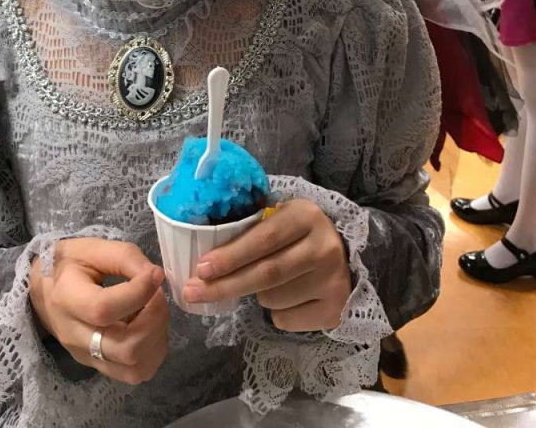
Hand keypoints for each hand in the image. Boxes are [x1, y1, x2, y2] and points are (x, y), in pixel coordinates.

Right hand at [29, 238, 168, 384]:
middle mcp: (74, 336)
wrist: (42, 288)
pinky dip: (151, 352)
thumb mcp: (92, 248)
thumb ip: (126, 257)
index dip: (139, 293)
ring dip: (156, 339)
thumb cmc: (67, 263)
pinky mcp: (95, 365)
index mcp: (67, 298)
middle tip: (157, 294)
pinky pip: (133, 373)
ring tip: (153, 312)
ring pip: (134, 369)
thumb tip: (156, 277)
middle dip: (154, 320)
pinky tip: (147, 327)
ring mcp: (85, 356)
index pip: (104, 309)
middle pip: (125, 349)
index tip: (155, 274)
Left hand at [182, 199, 351, 331]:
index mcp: (305, 216)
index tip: (200, 268)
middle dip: (224, 284)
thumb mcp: (280, 217)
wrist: (343, 254)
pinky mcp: (335, 309)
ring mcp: (332, 281)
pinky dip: (275, 312)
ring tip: (267, 281)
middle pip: (266, 274)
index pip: (263, 239)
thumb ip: (251, 228)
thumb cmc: (298, 233)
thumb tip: (202, 252)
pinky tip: (288, 296)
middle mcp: (324, 248)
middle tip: (192, 292)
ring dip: (256, 295)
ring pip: (272, 299)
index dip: (230, 256)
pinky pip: (286, 319)